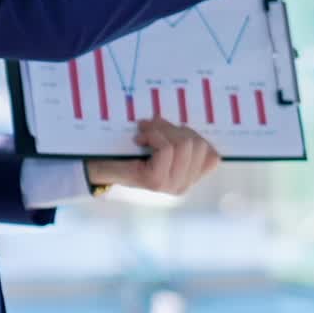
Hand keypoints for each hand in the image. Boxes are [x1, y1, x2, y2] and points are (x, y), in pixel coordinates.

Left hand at [85, 117, 220, 195]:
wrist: (100, 168)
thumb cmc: (129, 153)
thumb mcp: (162, 146)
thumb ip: (180, 141)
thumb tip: (187, 128)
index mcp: (189, 178)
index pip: (213, 155)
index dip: (194, 135)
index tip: (171, 130)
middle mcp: (184, 186)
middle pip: (198, 145)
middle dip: (175, 129)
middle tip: (153, 126)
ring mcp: (170, 186)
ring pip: (183, 145)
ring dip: (162, 131)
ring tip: (145, 131)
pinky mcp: (155, 181)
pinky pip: (167, 149)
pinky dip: (153, 136)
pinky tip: (139, 140)